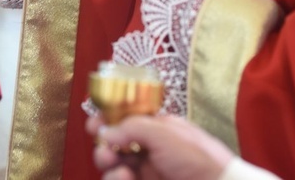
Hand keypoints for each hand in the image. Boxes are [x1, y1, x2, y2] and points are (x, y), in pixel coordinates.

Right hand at [86, 114, 232, 179]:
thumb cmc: (200, 158)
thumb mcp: (165, 132)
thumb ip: (133, 126)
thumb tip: (106, 131)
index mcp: (158, 128)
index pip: (126, 120)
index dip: (108, 120)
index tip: (94, 125)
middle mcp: (150, 149)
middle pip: (115, 144)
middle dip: (104, 145)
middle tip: (105, 150)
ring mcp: (147, 171)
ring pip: (114, 166)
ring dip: (109, 165)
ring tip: (119, 169)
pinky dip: (117, 179)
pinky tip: (125, 177)